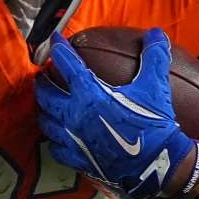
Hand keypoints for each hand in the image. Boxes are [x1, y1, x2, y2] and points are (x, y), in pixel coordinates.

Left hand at [36, 29, 195, 198]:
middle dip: (42, 82)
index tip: (55, 39)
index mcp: (90, 94)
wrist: (155, 164)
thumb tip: (156, 33)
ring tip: (45, 104)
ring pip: (46, 122)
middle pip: (46, 94)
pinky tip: (56, 138)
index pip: (67, 64)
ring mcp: (73, 139)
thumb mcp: (155, 86)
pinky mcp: (78, 159)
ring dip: (43, 110)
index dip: (58, 48)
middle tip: (43, 76)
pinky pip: (56, 149)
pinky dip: (53, 141)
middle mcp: (75, 115)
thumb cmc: (153, 124)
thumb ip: (154, 57)